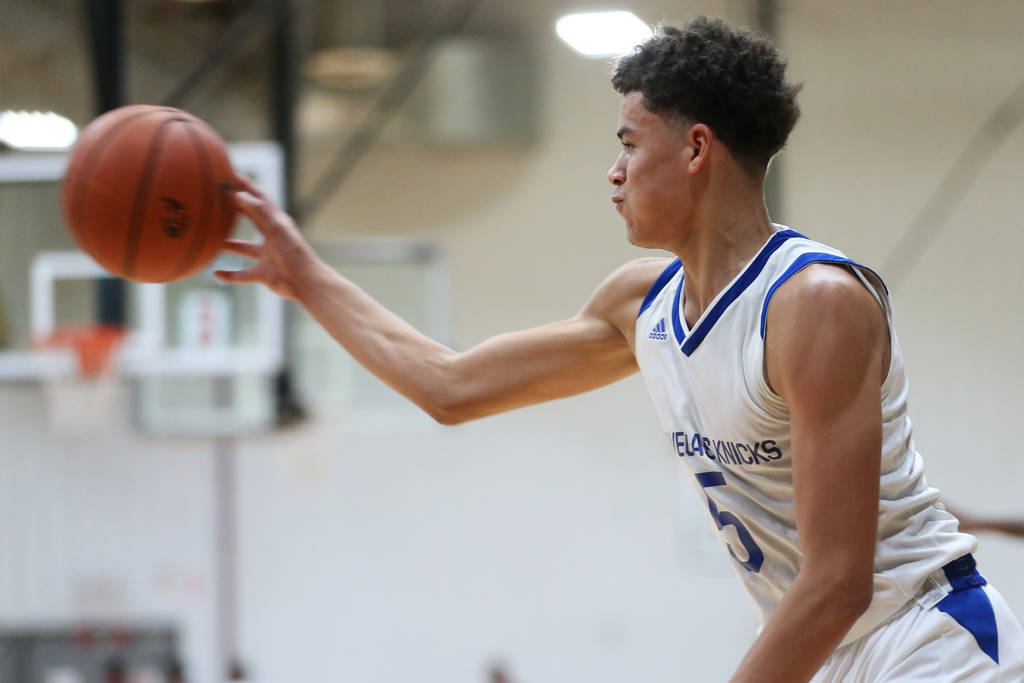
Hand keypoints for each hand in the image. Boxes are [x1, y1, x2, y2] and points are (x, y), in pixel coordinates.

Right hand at [214, 175, 317, 300]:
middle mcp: (272, 238)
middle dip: (237, 210)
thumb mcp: (276, 229)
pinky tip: (216, 274)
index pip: (261, 201)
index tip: (233, 176)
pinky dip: (230, 274)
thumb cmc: (295, 254)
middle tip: (218, 200)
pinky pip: (243, 274)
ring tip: (214, 239)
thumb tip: (239, 195)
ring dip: (231, 244)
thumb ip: (258, 211)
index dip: (248, 188)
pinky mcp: (264, 274)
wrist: (306, 283)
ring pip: (245, 248)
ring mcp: (267, 256)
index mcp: (278, 224)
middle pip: (252, 220)